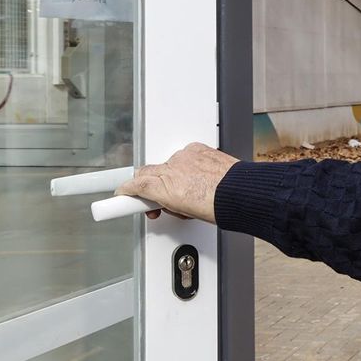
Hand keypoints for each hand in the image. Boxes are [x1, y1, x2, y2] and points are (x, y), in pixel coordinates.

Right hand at [115, 142, 236, 222]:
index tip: (119, 196)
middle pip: (146, 173)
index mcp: (164, 188)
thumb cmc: (219, 206)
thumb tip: (166, 204)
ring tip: (191, 190)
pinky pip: (185, 155)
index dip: (125, 192)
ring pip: (168, 165)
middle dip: (147, 186)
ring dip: (174, 176)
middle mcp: (170, 169)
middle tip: (158, 200)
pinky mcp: (196, 148)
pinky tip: (200, 176)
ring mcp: (183, 157)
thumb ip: (170, 204)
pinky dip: (189, 164)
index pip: (134, 186)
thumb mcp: (187, 213)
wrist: (241, 192)